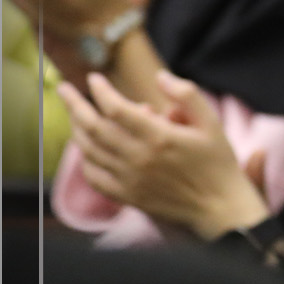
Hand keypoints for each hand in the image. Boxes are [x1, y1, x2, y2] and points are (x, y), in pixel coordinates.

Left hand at [57, 71, 268, 239]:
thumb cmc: (218, 161)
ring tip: (74, 114)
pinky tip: (85, 149)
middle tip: (64, 89)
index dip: (101, 91)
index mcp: (160, 137)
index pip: (117, 109)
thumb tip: (160, 77)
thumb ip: (187, 95)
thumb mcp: (212, 122)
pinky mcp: (127, 195)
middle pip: (94, 127)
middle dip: (75, 105)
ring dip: (76, 129)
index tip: (94, 78)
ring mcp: (130, 179)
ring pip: (89, 150)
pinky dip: (84, 160)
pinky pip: (94, 176)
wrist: (219, 205)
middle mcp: (139, 158)